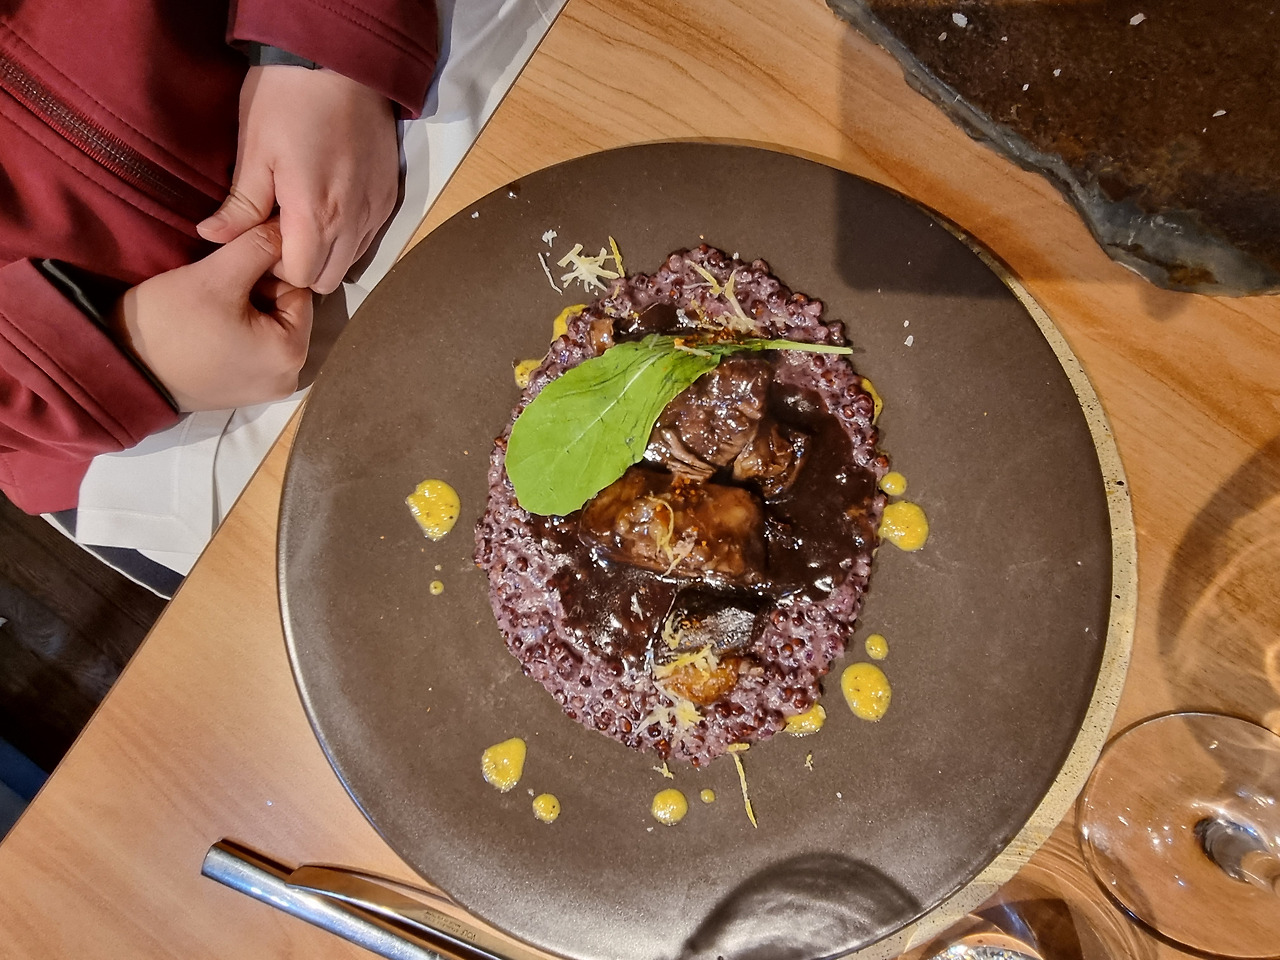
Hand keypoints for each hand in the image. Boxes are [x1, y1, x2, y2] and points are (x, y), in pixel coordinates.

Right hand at [111, 222, 312, 411]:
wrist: (120, 368)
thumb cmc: (169, 323)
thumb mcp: (217, 276)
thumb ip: (259, 246)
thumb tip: (286, 226)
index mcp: (292, 354)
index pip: (299, 291)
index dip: (268, 269)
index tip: (233, 265)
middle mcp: (289, 378)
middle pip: (286, 312)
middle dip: (258, 291)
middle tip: (218, 284)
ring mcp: (267, 389)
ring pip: (269, 328)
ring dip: (246, 308)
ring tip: (210, 304)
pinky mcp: (245, 391)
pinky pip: (254, 349)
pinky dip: (238, 331)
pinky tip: (209, 324)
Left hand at [197, 65, 398, 293]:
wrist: (342, 63)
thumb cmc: (289, 100)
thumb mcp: (255, 150)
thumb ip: (240, 205)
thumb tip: (212, 236)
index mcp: (316, 215)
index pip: (300, 276)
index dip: (275, 267)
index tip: (261, 240)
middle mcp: (353, 222)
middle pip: (327, 278)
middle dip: (302, 267)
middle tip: (280, 235)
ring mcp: (376, 211)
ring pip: (350, 262)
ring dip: (326, 253)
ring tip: (304, 221)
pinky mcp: (389, 198)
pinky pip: (368, 238)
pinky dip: (347, 236)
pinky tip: (329, 207)